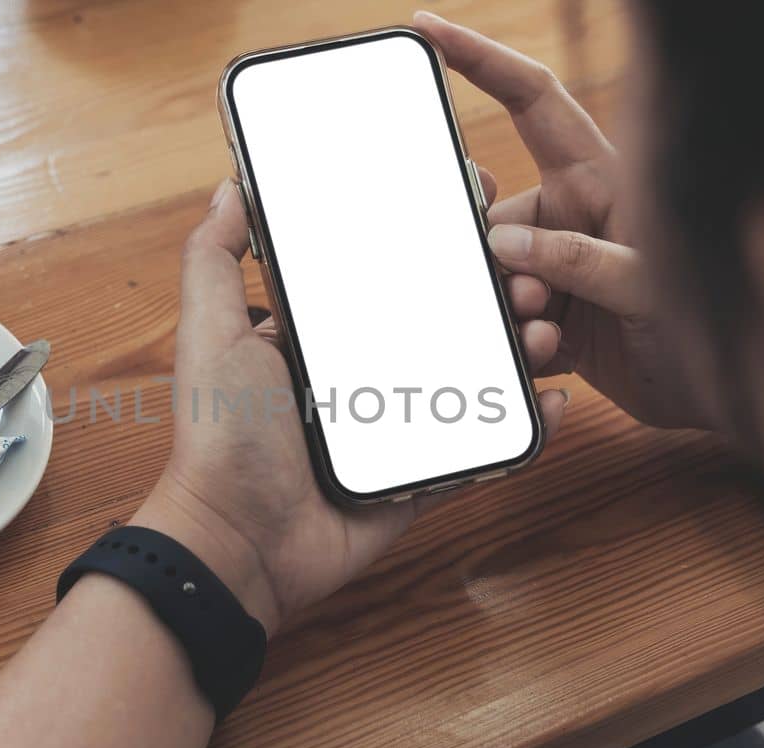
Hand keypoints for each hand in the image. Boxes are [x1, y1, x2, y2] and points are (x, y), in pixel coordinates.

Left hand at [133, 181, 568, 635]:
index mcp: (314, 339)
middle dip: (488, 297)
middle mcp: (356, 379)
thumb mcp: (210, 335)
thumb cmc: (220, 438)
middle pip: (437, 326)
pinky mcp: (416, 481)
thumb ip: (213, 261)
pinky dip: (520, 429)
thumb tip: (229, 187)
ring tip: (542, 331)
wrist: (239, 545)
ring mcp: (391, 432)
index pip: (380, 278)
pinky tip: (553, 400)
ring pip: (468, 383)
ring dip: (513, 354)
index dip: (427, 246)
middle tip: (527, 278)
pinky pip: (478, 450)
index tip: (477, 212)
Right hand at [416, 12, 709, 429]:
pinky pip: (508, 325)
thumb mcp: (647, 282)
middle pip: (493, 215)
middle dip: (488, 255)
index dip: (480, 59)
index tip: (427, 28)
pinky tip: (549, 358)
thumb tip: (502, 247)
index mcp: (596, 180)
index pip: (531, 101)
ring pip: (495, 275)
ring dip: (508, 310)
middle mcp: (571, 217)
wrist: (721, 396)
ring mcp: (559, 269)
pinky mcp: (554, 321)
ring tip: (545, 335)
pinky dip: (519, 347)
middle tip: (525, 295)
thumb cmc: (708, 320)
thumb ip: (578, 259)